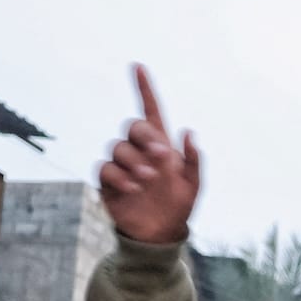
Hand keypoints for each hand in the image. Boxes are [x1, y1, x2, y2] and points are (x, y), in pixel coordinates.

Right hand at [98, 65, 200, 244]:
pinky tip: (133, 188)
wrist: (160, 233)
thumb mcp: (194, 185)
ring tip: (149, 179)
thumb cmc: (178, 206)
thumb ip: (194, 160)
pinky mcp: (108, 181)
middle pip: (133, 127)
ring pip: (118, 147)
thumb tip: (189, 131)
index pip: (151, 111)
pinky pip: (105, 168)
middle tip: (162, 156)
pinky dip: (119, 176)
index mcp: (160, 146)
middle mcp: (139, 150)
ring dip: (135, 161)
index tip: (138, 67)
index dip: (145, 89)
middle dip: (146, 138)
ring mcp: (122, 164)